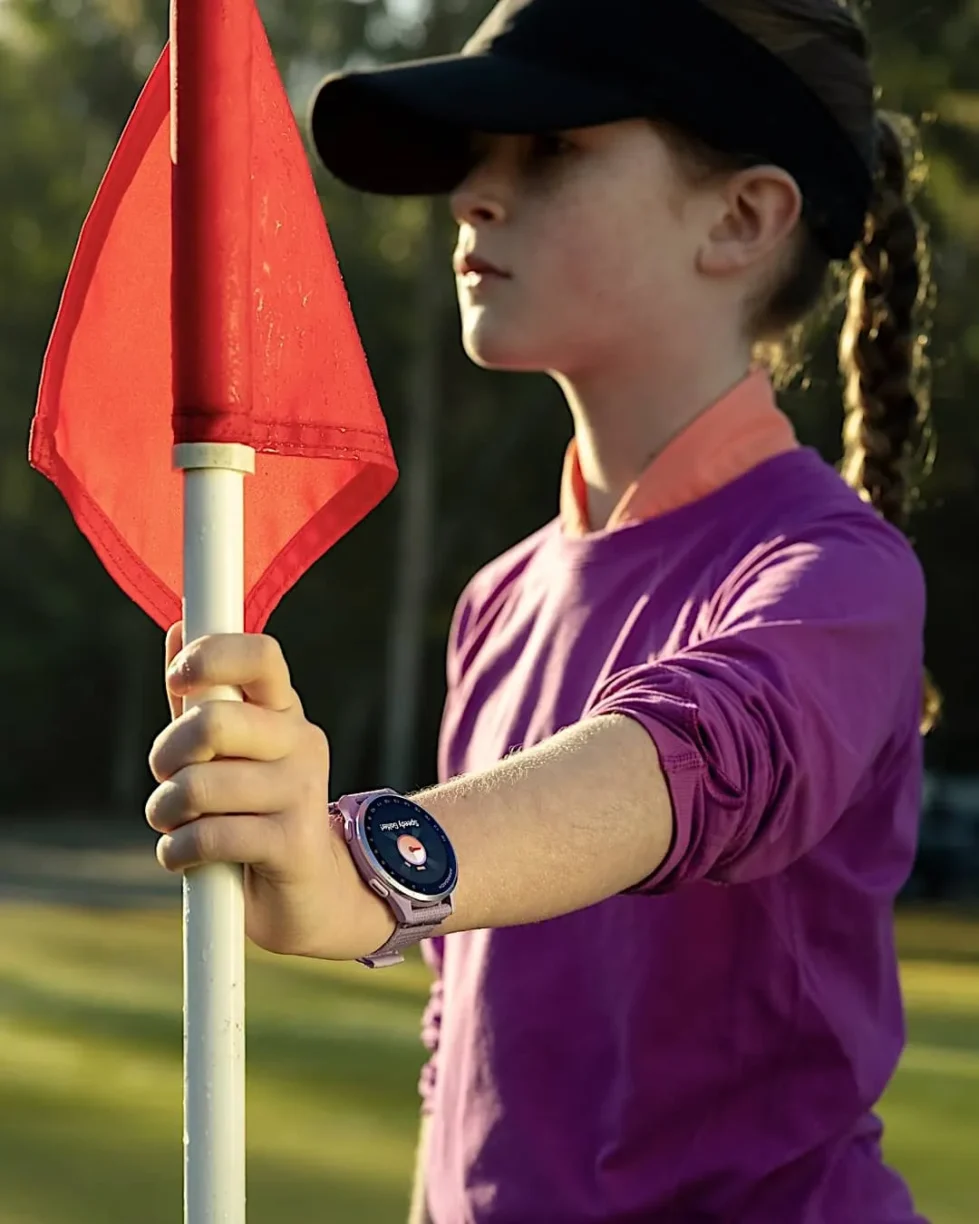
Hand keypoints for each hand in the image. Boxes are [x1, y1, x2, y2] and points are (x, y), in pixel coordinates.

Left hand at [145, 624, 394, 960]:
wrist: (306, 892)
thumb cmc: (253, 810)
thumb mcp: (228, 751)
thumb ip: (201, 697)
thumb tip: (180, 626)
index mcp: (284, 710)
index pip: (261, 656)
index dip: (212, 656)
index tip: (176, 679)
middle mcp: (301, 742)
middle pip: (217, 722)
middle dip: (168, 753)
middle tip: (165, 776)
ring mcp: (302, 792)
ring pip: (202, 785)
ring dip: (166, 811)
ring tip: (174, 823)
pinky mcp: (293, 843)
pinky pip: (211, 835)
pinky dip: (178, 850)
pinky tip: (184, 855)